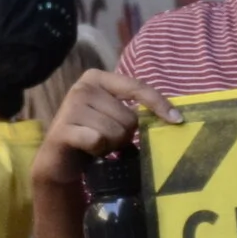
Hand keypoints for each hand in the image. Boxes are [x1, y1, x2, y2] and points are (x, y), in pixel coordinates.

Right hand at [29, 69, 179, 189]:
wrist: (59, 159)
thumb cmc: (92, 134)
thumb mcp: (113, 115)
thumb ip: (134, 110)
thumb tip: (172, 116)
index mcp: (97, 78)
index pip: (136, 87)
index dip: (159, 104)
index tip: (177, 120)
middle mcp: (83, 87)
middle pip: (129, 116)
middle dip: (125, 134)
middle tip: (108, 138)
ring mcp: (71, 107)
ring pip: (116, 131)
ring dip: (111, 144)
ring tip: (97, 143)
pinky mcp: (63, 129)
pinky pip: (99, 141)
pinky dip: (99, 150)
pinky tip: (87, 149)